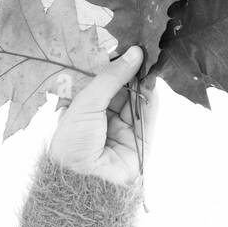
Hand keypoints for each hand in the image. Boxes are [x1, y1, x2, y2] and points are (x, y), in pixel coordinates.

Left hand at [48, 46, 158, 185]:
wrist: (83, 184)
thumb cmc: (72, 144)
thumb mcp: (85, 104)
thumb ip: (110, 77)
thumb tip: (134, 53)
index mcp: (79, 109)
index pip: (98, 80)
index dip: (111, 62)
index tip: (125, 42)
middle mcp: (99, 117)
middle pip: (119, 87)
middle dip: (129, 68)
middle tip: (143, 45)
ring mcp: (120, 129)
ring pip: (136, 98)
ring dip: (143, 79)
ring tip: (152, 56)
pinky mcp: (140, 141)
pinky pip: (149, 114)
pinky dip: (152, 97)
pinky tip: (155, 77)